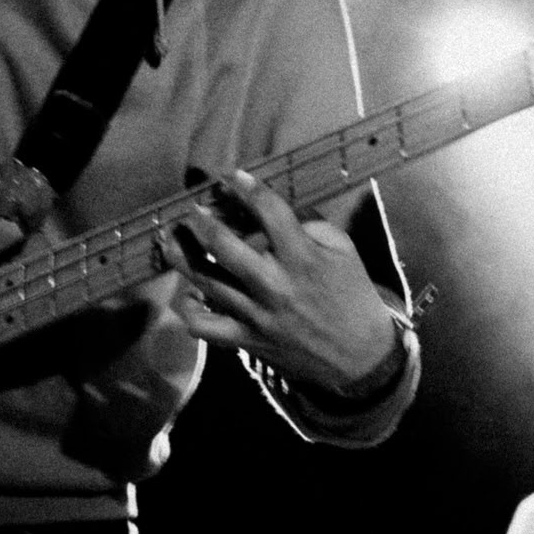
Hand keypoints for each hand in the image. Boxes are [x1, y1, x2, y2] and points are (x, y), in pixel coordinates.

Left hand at [165, 168, 399, 389]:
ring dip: (182, 255)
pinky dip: (189, 308)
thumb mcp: (343, 250)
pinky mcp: (246, 340)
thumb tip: (269, 210)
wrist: (361, 358)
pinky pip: (204, 325)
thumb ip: (307, 225)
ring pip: (205, 280)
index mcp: (302, 258)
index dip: (246, 188)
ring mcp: (256, 315)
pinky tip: (188, 291)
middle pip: (222, 245)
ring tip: (171, 238)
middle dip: (201, 220)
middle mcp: (274, 284)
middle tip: (193, 208)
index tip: (231, 176)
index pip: (268, 212)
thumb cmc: (353, 295)